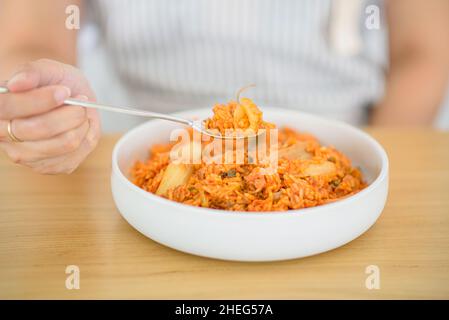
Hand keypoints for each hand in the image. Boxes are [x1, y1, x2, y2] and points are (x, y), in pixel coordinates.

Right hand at [0, 59, 100, 173]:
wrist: (71, 98)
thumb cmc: (54, 83)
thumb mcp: (46, 69)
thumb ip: (32, 72)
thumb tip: (17, 84)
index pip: (8, 108)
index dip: (39, 100)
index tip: (64, 91)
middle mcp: (5, 136)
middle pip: (38, 129)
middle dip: (69, 113)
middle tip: (80, 101)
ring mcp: (27, 156)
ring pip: (63, 143)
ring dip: (80, 124)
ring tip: (80, 112)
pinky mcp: (51, 166)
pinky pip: (76, 154)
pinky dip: (86, 137)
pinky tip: (80, 127)